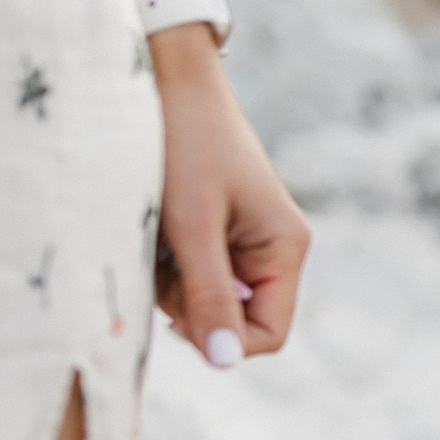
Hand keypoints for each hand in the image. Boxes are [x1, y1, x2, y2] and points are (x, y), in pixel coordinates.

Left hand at [152, 27, 310, 365]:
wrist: (164, 77)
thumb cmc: (184, 144)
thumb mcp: (192, 226)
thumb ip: (209, 296)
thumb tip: (224, 362)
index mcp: (286, 248)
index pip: (267, 334)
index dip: (224, 340)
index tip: (177, 316)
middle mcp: (270, 249)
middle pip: (230, 319)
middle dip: (189, 302)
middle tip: (162, 257)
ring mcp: (239, 240)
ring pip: (202, 299)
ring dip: (170, 279)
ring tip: (155, 231)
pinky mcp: (210, 230)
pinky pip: (187, 271)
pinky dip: (163, 259)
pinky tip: (154, 223)